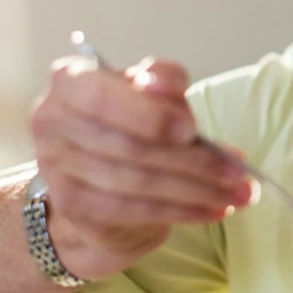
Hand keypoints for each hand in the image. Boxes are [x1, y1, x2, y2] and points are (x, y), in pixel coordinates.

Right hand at [30, 54, 253, 281]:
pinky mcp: (75, 208)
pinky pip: (138, 211)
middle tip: (240, 169)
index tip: (191, 128)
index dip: (149, 114)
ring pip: (140, 183)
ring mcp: (58, 169)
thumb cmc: (130, 120)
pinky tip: (215, 210)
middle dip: (196, 160)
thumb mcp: (148, 90)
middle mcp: (52, 123)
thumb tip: (170, 88)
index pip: (102, 97)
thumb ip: (163, 80)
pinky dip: (183, 211)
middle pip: (133, 146)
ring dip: (199, 191)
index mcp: (70, 82)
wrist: (97, 176)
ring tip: (239, 193)